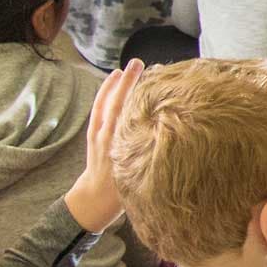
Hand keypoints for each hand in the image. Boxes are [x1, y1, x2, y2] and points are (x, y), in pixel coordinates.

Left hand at [64, 59, 143, 232]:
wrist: (91, 203)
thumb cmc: (119, 194)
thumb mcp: (138, 180)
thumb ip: (152, 161)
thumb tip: (175, 143)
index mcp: (118, 147)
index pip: (128, 114)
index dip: (137, 94)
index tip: (153, 78)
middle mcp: (106, 137)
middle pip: (116, 103)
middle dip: (127, 83)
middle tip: (139, 63)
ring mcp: (97, 135)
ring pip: (106, 103)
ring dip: (116, 84)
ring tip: (128, 67)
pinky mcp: (94, 134)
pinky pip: (99, 108)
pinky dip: (105, 92)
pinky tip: (114, 80)